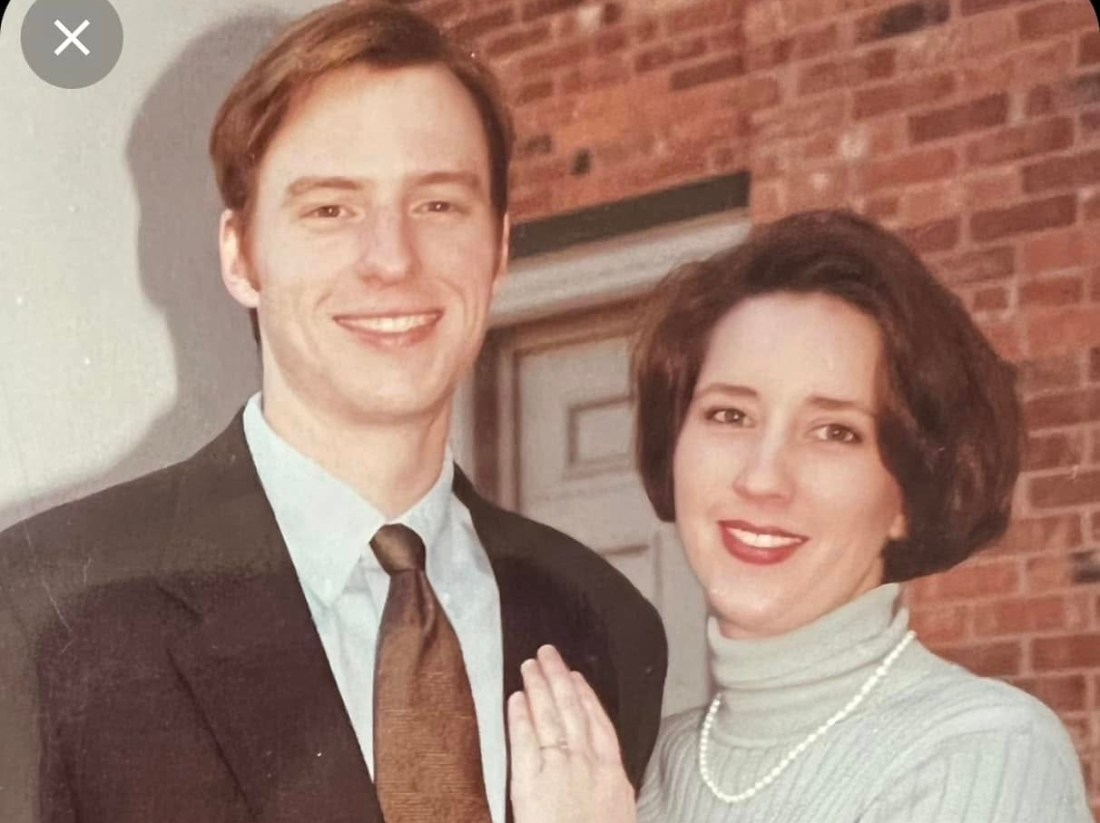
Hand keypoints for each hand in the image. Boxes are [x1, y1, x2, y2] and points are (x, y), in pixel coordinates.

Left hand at [508, 645, 636, 822]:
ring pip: (550, 717)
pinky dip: (520, 717)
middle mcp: (588, 766)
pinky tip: (515, 699)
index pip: (600, 725)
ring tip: (530, 665)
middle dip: (560, 679)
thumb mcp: (618, 815)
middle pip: (573, 711)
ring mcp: (560, 771)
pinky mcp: (531, 782)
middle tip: (548, 654)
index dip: (587, 697)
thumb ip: (610, 791)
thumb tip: (605, 777)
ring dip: (539, 687)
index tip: (577, 678)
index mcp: (613, 777)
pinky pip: (525, 740)